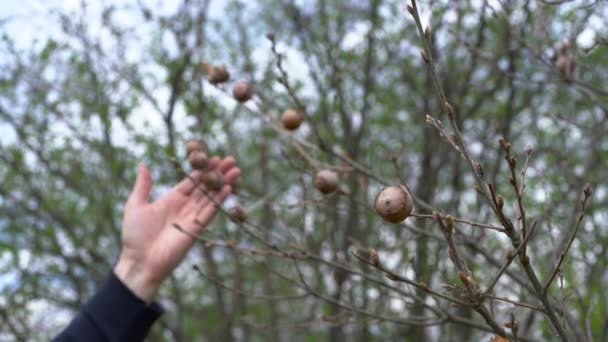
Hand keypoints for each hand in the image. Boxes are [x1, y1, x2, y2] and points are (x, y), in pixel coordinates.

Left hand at [114, 156, 240, 302]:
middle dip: (218, 173)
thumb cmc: (134, 235)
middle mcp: (185, 206)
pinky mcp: (197, 228)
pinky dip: (220, 199)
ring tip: (236, 170)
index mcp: (171, 199)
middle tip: (231, 159)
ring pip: (211, 196)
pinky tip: (229, 187)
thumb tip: (143, 165)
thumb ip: (143, 185)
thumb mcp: (136, 205)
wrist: (140, 261)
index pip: (191, 180)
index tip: (214, 158)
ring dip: (224, 182)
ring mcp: (192, 217)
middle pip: (205, 186)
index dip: (203, 169)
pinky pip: (211, 211)